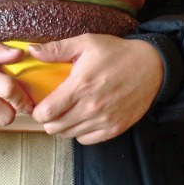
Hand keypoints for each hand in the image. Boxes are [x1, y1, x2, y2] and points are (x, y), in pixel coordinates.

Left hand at [27, 34, 162, 144]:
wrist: (151, 66)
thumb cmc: (117, 53)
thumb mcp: (87, 43)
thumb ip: (57, 49)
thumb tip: (32, 51)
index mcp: (81, 86)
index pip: (46, 113)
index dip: (37, 111)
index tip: (40, 104)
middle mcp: (91, 107)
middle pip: (54, 128)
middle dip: (48, 119)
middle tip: (52, 108)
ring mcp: (104, 120)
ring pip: (68, 135)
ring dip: (63, 126)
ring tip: (68, 112)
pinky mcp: (114, 129)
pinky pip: (86, 140)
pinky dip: (80, 132)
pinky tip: (82, 118)